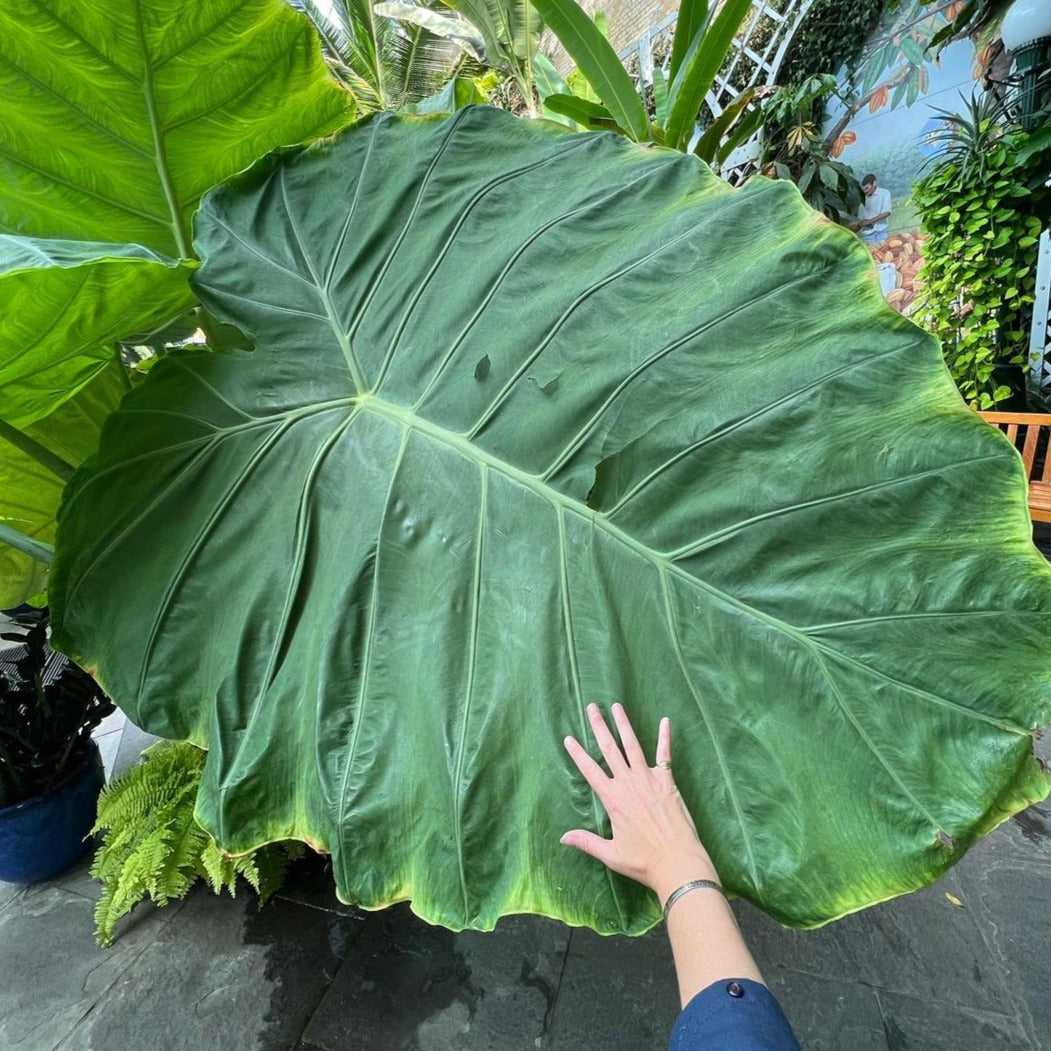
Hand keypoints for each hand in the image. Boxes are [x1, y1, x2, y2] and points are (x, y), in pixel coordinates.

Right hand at [561, 703, 718, 906]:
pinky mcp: (667, 781)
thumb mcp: (611, 854)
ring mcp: (648, 780)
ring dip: (624, 725)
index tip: (568, 738)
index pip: (590, 771)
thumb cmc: (643, 861)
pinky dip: (665, 737)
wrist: (676, 862)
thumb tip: (562, 837)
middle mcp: (628, 784)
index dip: (578, 754)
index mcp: (612, 799)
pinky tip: (665, 721)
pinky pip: (664, 755)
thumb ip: (586, 842)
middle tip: (592, 707)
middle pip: (609, 749)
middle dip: (599, 727)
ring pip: (633, 746)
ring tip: (616, 706)